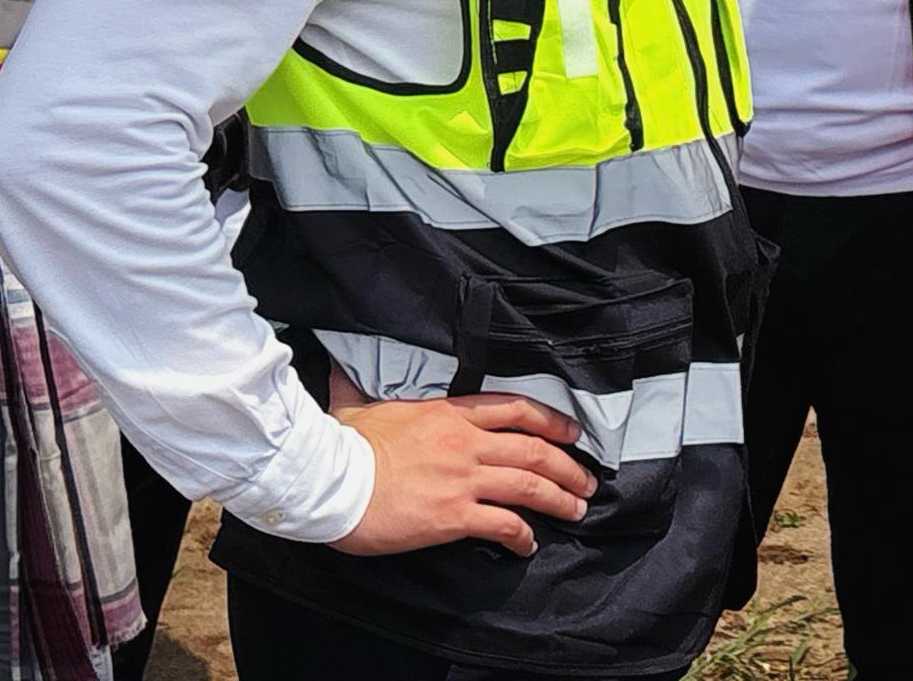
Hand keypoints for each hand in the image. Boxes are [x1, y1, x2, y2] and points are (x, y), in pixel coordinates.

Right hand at [328, 366, 597, 557]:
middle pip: (534, 450)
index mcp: (450, 414)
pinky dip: (523, 535)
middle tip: (586, 480)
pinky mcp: (453, 515)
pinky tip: (529, 544)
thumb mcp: (356, 405)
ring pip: (529, 485)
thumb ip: (359, 387)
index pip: (515, 409)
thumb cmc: (341, 445)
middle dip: (567, 466)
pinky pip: (502, 524)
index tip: (572, 432)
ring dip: (559, 498)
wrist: (327, 481)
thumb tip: (341, 368)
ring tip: (577, 508)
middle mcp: (465, 443)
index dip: (551, 421)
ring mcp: (462, 478)